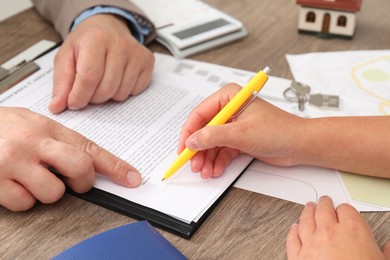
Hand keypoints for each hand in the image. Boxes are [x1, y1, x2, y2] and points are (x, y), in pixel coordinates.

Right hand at [0, 107, 141, 210]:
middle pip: (80, 169)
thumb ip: (59, 140)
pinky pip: (26, 204)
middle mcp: (34, 143)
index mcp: (48, 128)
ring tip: (31, 177)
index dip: (116, 166)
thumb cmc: (0, 127)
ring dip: (46, 192)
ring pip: (54, 193)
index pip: (90, 148)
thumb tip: (88, 162)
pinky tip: (13, 184)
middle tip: (73, 181)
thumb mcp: (33, 124)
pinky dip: (22, 199)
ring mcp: (15, 162)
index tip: (132, 178)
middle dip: (82, 182)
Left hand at [50, 14, 153, 112]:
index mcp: (96, 39)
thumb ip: (61, 82)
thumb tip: (57, 107)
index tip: (73, 103)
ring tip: (103, 82)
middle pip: (106, 89)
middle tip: (88, 91)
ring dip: (109, 96)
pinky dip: (124, 91)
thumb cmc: (86, 43)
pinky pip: (136, 91)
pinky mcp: (147, 61)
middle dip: (94, 98)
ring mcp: (136, 53)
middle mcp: (120, 44)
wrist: (107, 26)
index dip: (79, 96)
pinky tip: (118, 79)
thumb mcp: (66, 57)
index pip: (89, 78)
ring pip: (121, 94)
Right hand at [178, 83, 302, 177]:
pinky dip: (217, 161)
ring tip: (205, 171)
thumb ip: (212, 136)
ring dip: (207, 158)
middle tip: (194, 164)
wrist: (300, 145)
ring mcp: (234, 125)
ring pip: (211, 143)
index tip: (183, 149)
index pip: (200, 114)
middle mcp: (230, 110)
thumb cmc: (279, 130)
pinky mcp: (239, 139)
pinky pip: (221, 150)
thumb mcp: (240, 133)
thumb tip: (192, 140)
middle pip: (204, 130)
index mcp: (229, 97)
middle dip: (198, 150)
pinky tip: (215, 170)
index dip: (189, 133)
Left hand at [286, 196, 387, 259]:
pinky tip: (294, 228)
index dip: (345, 210)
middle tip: (324, 201)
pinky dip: (293, 231)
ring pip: (305, 220)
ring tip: (308, 207)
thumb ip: (386, 252)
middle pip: (324, 211)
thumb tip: (389, 247)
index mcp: (353, 231)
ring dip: (307, 212)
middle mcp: (329, 233)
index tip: (344, 210)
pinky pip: (293, 239)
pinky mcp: (297, 257)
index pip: (347, 210)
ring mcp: (311, 244)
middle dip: (324, 205)